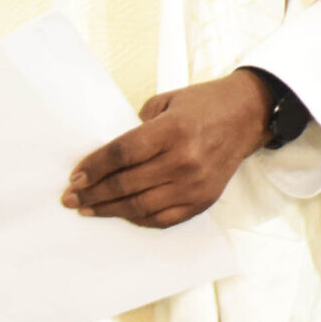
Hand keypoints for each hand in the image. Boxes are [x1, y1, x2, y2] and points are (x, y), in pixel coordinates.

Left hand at [63, 70, 270, 228]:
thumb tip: (106, 159)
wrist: (249, 115)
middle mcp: (185, 159)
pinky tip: (122, 213)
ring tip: (89, 209)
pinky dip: (138, 219)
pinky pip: (163, 219)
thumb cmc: (204, 105)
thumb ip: (137, 128)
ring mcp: (196, 183)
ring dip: (109, 210)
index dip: (93, 167)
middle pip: (126, 183)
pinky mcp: (204, 199)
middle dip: (92, 192)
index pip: (122, 154)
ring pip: (140, 206)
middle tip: (71, 198)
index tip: (75, 177)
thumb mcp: (167, 102)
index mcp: (173, 130)